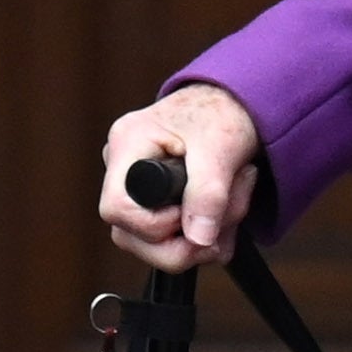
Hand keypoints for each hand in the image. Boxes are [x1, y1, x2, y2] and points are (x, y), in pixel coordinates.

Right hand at [98, 87, 261, 274]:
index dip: (156, 224)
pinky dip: (207, 237)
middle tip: (229, 209)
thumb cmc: (222, 111)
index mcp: (127, 145)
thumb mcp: (222, 146)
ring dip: (205, 238)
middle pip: (131, 237)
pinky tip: (225, 209)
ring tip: (234, 199)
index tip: (192, 210)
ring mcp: (137, 191)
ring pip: (155, 245)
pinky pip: (172, 242)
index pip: (116, 209)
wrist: (235, 105)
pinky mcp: (155, 206)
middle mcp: (123, 171)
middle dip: (188, 238)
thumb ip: (209, 192)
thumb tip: (198, 240)